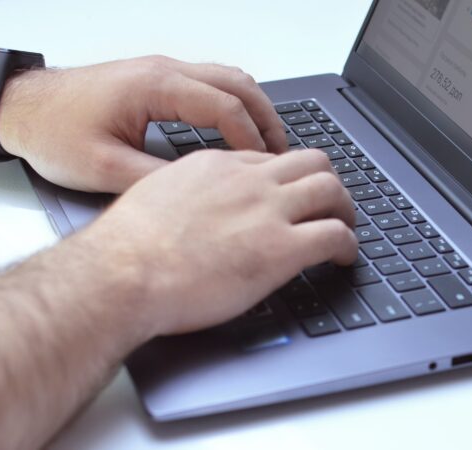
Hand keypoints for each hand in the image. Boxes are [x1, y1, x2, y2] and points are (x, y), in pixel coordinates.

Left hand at [0, 56, 286, 192]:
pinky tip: (236, 131)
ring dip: (253, 108)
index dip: (252, 138)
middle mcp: (164, 70)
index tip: (266, 167)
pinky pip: (210, 83)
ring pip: (227, 78)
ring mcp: (160, 71)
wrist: (21, 108)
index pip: (224, 106)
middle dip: (267, 118)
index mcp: (155, 86)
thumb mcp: (104, 168)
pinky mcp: (155, 79)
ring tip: (268, 145)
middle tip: (283, 154)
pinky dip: (233, 105)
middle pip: (237, 83)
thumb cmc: (53, 132)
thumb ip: (156, 179)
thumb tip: (200, 193)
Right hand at [81, 148, 357, 335]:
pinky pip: (335, 235)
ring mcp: (268, 211)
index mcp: (215, 165)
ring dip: (344, 208)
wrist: (122, 274)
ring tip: (345, 227)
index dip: (287, 178)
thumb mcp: (155, 199)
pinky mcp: (281, 248)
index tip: (289, 195)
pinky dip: (349, 245)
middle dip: (326, 181)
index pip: (269, 160)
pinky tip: (345, 258)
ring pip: (331, 189)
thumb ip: (186, 196)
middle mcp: (248, 181)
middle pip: (311, 161)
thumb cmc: (126, 248)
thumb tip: (194, 212)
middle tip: (329, 203)